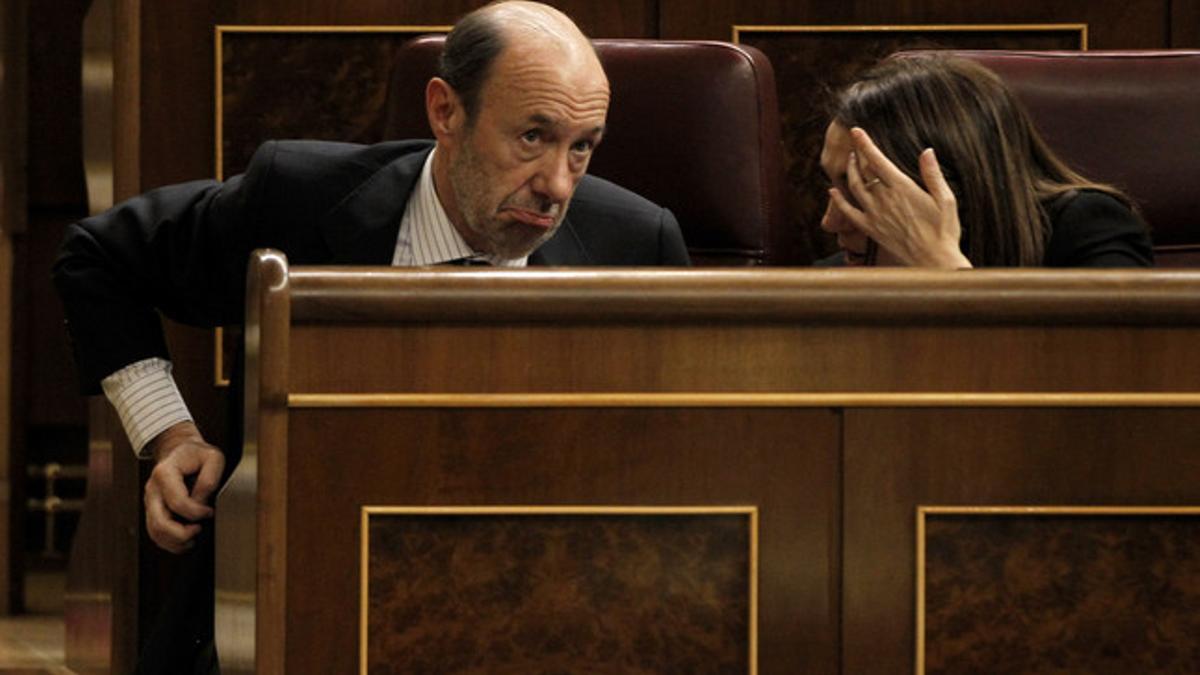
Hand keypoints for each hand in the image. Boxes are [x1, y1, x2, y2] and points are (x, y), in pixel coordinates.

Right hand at [144, 421, 224, 552]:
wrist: (179, 450)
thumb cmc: (197, 454)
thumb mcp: (213, 457)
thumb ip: (209, 479)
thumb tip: (201, 504)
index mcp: (165, 473)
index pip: (177, 502)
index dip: (196, 513)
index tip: (209, 512)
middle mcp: (152, 489)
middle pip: (160, 523)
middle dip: (182, 534)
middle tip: (199, 529)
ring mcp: (149, 501)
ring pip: (155, 532)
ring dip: (175, 542)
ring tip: (193, 538)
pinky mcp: (152, 510)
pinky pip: (155, 533)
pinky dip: (170, 542)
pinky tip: (186, 540)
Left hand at [828, 127, 970, 267]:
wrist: (933, 260)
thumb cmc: (944, 230)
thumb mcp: (946, 199)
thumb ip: (933, 174)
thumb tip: (927, 151)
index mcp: (903, 189)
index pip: (878, 160)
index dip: (866, 144)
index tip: (856, 130)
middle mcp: (885, 200)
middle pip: (864, 171)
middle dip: (858, 154)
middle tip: (855, 144)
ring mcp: (875, 215)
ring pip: (854, 188)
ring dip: (849, 172)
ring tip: (850, 161)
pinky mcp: (871, 230)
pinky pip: (849, 213)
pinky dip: (838, 201)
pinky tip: (832, 191)